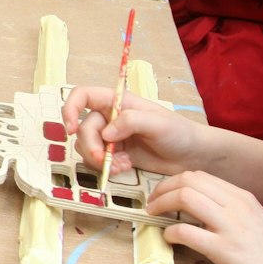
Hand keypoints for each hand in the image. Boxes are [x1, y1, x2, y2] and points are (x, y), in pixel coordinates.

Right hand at [62, 84, 205, 177]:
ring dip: (98, 159)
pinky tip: (125, 168)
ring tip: (119, 166)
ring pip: (87, 146)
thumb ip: (131, 121)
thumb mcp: (158, 122)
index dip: (70, 109)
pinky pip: (98, 161)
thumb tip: (107, 133)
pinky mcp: (117, 155)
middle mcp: (111, 117)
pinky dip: (106, 167)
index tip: (70, 129)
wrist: (192, 156)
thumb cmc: (179, 132)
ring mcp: (113, 137)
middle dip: (89, 146)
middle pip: (83, 128)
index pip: (83, 95)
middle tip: (102, 160)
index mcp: (117, 101)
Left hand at [145, 170, 262, 263]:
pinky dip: (170, 233)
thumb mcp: (255, 221)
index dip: (174, 182)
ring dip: (161, 205)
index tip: (162, 194)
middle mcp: (237, 206)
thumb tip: (199, 207)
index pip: (200, 176)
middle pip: (189, 180)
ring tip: (153, 216)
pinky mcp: (226, 251)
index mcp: (243, 197)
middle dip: (162, 189)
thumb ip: (230, 210)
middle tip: (151, 204)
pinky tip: (168, 239)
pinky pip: (187, 232)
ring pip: (186, 198)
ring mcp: (232, 227)